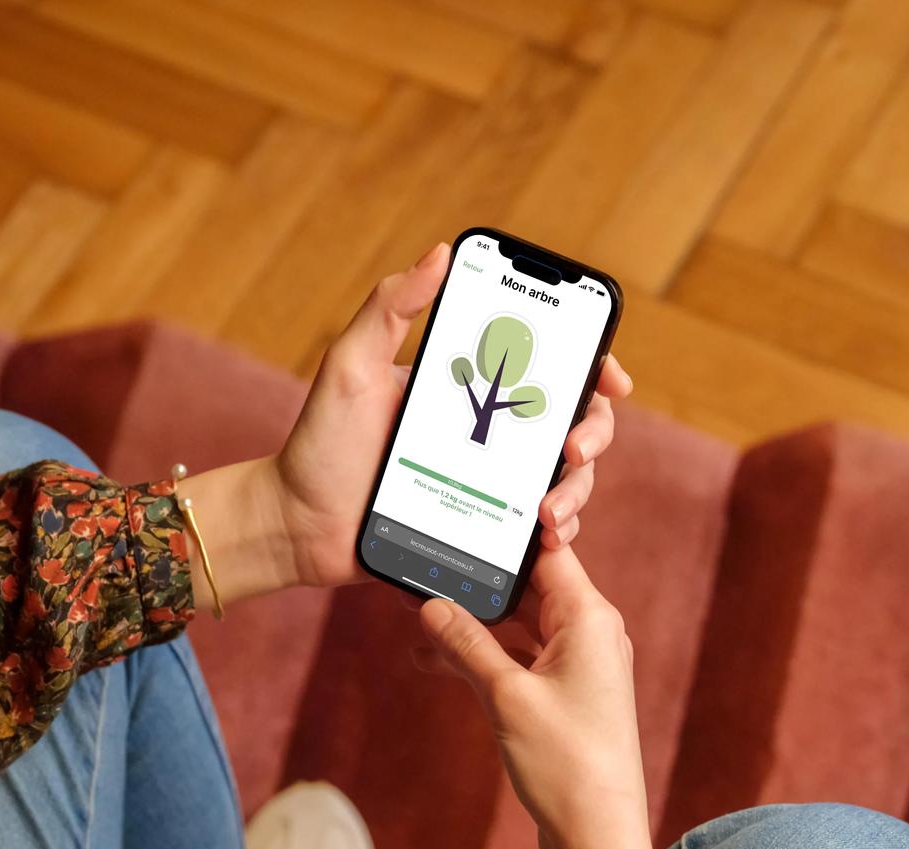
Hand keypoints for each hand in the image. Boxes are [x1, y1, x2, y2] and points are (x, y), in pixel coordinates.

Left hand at [178, 244, 633, 606]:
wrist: (297, 527)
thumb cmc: (319, 443)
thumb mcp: (350, 366)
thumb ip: (389, 307)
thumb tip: (441, 252)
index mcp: (469, 385)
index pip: (546, 366)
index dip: (592, 365)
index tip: (611, 376)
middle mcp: (488, 431)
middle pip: (572, 422)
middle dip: (594, 432)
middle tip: (575, 448)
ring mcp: (489, 482)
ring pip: (564, 479)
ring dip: (578, 490)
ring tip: (552, 509)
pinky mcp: (482, 528)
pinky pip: (534, 530)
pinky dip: (556, 532)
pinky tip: (545, 536)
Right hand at [418, 546, 660, 848]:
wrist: (598, 837)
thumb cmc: (567, 765)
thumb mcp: (506, 697)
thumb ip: (467, 645)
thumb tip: (431, 606)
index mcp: (590, 618)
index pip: (546, 552)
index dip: (505, 531)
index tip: (465, 511)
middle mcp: (591, 634)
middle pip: (530, 586)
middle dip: (478, 580)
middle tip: (425, 564)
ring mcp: (579, 666)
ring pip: (519, 625)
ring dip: (473, 624)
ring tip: (418, 616)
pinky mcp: (565, 697)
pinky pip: (519, 659)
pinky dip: (483, 657)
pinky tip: (437, 658)